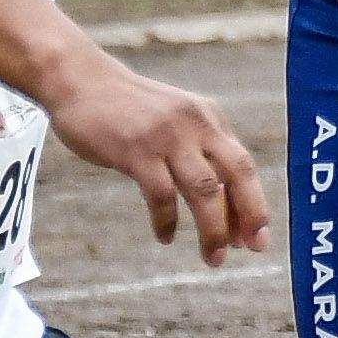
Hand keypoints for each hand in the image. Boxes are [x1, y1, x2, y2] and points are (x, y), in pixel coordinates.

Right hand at [48, 56, 268, 265]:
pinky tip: (165, 237)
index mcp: (209, 118)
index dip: (254, 204)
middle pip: (237, 173)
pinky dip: (167, 222)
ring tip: (213, 257)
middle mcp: (195, 123)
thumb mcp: (174, 122)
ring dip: (213, 229)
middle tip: (252, 249)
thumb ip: (199, 154)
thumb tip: (223, 210)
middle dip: (248, 215)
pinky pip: (162, 195)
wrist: (80, 80)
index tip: (257, 238)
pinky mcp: (136, 150)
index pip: (243, 165)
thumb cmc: (127, 111)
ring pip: (205, 190)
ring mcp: (166, 136)